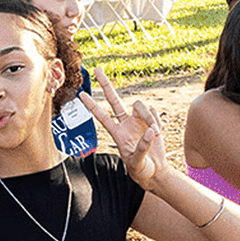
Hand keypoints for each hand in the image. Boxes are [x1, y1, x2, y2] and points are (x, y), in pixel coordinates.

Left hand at [79, 67, 168, 189]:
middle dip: (105, 84)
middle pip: (114, 99)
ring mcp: (138, 120)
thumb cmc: (141, 169)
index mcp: (116, 133)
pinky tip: (158, 133)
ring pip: (140, 105)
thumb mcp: (137, 162)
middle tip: (96, 69)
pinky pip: (154, 112)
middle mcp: (125, 123)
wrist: (155, 171)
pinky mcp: (151, 120)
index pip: (101, 116)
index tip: (80, 94)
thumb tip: (150, 130)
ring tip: (155, 133)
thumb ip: (142, 146)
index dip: (92, 106)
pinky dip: (157, 122)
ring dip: (148, 117)